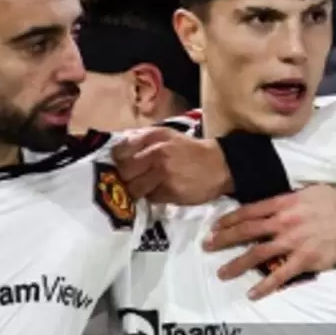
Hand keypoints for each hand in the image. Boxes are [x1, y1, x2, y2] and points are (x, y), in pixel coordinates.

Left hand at [112, 128, 231, 204]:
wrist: (218, 165)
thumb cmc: (189, 151)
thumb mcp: (166, 136)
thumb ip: (142, 140)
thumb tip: (117, 149)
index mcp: (153, 137)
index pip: (120, 151)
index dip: (118, 161)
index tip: (122, 165)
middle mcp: (156, 153)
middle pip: (124, 172)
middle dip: (126, 178)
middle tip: (133, 179)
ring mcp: (163, 173)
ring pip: (134, 188)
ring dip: (137, 190)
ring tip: (147, 187)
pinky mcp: (170, 191)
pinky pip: (150, 198)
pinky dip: (152, 196)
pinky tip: (162, 190)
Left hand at [205, 185, 335, 298]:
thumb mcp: (310, 191)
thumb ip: (288, 198)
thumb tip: (273, 201)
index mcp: (284, 204)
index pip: (249, 211)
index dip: (229, 219)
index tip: (215, 226)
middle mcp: (283, 223)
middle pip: (247, 231)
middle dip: (224, 239)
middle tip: (207, 246)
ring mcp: (292, 243)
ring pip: (257, 254)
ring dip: (237, 264)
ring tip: (222, 273)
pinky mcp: (304, 260)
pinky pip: (280, 275)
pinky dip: (265, 286)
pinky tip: (252, 293)